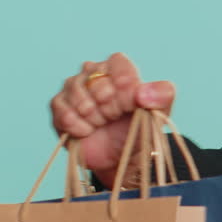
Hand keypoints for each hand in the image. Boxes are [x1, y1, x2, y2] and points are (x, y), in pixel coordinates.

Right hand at [49, 52, 175, 182]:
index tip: (130, 105)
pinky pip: (62, 110)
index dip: (124, 86)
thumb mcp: (159, 113)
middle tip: (114, 116)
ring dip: (92, 114)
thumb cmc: (140, 129)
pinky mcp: (59, 107)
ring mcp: (73, 89)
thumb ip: (162, 95)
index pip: (117, 64)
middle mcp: (93, 73)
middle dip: (109, 104)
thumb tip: (142, 93)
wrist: (122, 157)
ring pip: (76, 92)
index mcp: (118, 69)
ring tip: (101, 123)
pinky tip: (87, 131)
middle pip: (95, 78)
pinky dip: (78, 126)